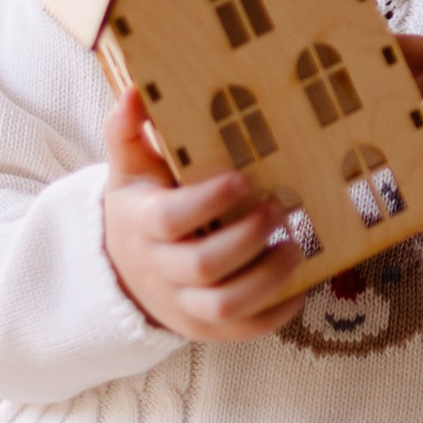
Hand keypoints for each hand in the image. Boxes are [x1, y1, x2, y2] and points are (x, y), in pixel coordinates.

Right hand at [100, 88, 305, 341]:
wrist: (123, 271)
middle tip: (280, 208)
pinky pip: (243, 331)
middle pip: (204, 265)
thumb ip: (128, 133)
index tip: (242, 179)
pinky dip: (276, 313)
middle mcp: (161, 269)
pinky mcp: (206, 330)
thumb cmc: (140, 208)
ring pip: (225, 305)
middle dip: (247, 238)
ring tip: (294, 246)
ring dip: (267, 278)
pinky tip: (300, 285)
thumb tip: (137, 91)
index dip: (208, 202)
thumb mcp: (129, 171)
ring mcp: (183, 305)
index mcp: (142, 225)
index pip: (170, 219)